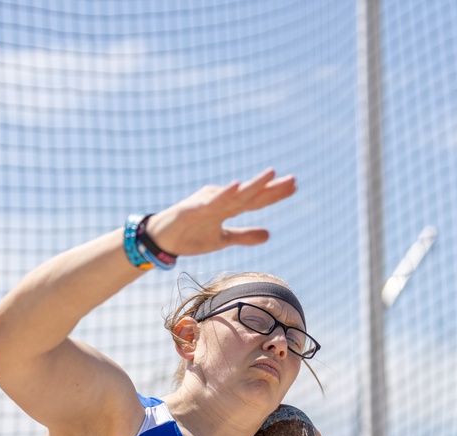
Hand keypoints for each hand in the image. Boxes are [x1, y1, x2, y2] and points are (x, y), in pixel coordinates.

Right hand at [144, 169, 295, 256]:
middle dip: (271, 187)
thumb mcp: (223, 240)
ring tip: (270, 174)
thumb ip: (244, 235)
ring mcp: (207, 203)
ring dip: (252, 184)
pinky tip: (235, 186)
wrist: (162, 240)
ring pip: (234, 195)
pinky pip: (210, 202)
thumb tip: (269, 234)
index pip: (256, 200)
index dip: (275, 194)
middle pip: (251, 194)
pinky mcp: (192, 209)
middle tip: (294, 180)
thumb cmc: (191, 236)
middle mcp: (221, 200)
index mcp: (229, 207)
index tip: (294, 186)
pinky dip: (223, 195)